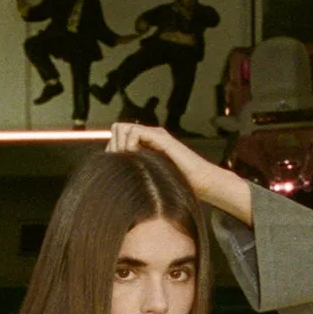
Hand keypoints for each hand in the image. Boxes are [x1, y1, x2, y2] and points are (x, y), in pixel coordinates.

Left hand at [105, 120, 252, 222]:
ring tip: (129, 163)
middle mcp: (148, 136)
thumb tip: (113, 177)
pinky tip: (136, 160)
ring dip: (120, 145)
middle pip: (116, 129)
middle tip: (122, 165)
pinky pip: (134, 132)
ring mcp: (154, 135)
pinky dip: (129, 146)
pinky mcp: (161, 137)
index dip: (111, 151)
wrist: (201, 182)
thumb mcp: (148, 179)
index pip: (116, 136)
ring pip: (122, 128)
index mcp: (144, 144)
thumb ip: (134, 172)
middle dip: (114, 146)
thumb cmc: (177, 185)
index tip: (116, 168)